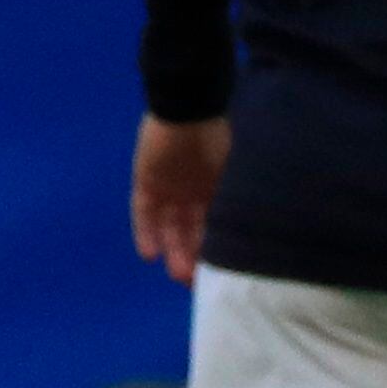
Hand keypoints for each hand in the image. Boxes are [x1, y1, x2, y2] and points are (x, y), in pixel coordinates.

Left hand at [131, 115, 227, 285]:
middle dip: (191, 255)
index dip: (213, 249)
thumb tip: (243, 232)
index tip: (218, 272)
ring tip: (176, 274)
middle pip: (188, 230)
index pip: (211, 226)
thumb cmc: (213, 137)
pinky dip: (145, 233)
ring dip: (171, 249)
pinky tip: (149, 255)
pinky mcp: (145, 183)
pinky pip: (143, 213)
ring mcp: (167, 189)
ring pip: (168, 226)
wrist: (187, 107)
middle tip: (195, 280)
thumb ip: (230, 200)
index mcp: (213, 189)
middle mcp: (189, 192)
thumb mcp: (230, 172)